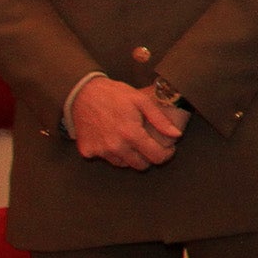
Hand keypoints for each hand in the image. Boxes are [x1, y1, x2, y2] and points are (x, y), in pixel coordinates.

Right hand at [69, 77, 184, 170]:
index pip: (156, 157)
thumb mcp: (141, 100)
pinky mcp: (88, 151)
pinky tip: (111, 137)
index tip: (167, 149)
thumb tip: (176, 134)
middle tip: (148, 143)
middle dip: (148, 156)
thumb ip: (160, 119)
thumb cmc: (113, 94)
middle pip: (140, 165)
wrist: (81, 92)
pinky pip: (106, 158)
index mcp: (131, 134)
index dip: (166, 154)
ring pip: (123, 163)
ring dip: (129, 155)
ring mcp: (100, 150)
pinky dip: (111, 151)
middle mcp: (116, 146)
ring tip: (128, 138)